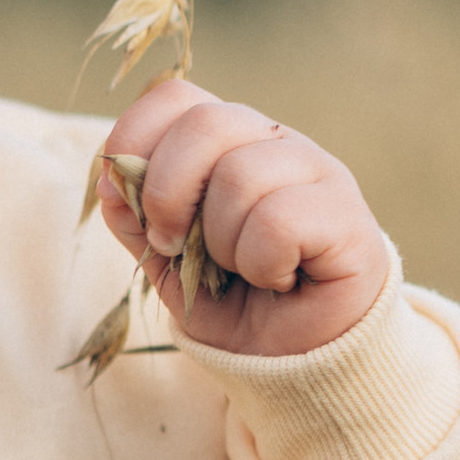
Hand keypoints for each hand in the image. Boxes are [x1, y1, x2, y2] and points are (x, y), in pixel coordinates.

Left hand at [93, 77, 388, 358]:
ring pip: (241, 175)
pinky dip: (262, 264)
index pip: (177, 99)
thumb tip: (111, 180)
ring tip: (240, 270)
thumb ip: (137, 218)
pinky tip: (278, 279)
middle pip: (206, 123)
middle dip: (167, 194)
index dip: (136, 139)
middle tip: (171, 245)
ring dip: (220, 243)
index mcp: (230, 141)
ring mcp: (317, 171)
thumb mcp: (168, 262)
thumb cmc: (235, 303)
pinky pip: (278, 222)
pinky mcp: (347, 215)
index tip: (123, 201)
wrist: (296, 360)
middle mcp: (275, 142)